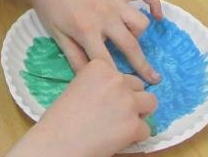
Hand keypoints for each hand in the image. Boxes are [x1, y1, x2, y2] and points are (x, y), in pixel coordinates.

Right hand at [7, 60, 156, 156]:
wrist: (57, 141)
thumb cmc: (60, 117)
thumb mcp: (78, 86)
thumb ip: (100, 84)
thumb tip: (121, 93)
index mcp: (100, 66)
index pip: (121, 74)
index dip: (116, 89)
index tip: (105, 100)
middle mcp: (117, 80)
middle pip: (139, 86)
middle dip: (131, 99)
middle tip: (116, 113)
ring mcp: (128, 102)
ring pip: (151, 103)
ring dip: (139, 113)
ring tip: (122, 124)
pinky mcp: (134, 125)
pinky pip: (146, 129)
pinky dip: (135, 136)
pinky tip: (118, 139)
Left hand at [22, 0, 163, 83]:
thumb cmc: (49, 5)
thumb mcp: (56, 34)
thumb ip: (74, 57)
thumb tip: (88, 79)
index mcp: (87, 30)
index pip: (107, 61)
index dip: (117, 77)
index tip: (126, 89)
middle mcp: (105, 16)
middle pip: (130, 46)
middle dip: (143, 66)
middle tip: (153, 79)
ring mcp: (115, 0)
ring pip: (140, 23)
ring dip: (139, 35)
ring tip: (131, 39)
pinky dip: (155, 4)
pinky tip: (157, 16)